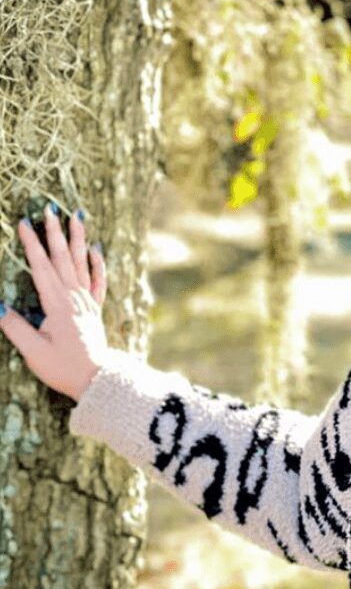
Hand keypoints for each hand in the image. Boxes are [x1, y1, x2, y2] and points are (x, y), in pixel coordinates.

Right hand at [0, 205, 109, 402]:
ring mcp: (87, 302)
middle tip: (49, 208)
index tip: (23, 222)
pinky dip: (98, 264)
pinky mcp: (95, 310)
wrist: (98, 380)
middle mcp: (74, 298)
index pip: (41, 267)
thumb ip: (15, 326)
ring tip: (76, 216)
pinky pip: (98, 282)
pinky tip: (96, 249)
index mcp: (57, 305)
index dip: (31, 244)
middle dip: (54, 232)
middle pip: (62, 259)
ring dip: (77, 239)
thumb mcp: (33, 350)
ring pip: (82, 264)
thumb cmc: (64, 368)